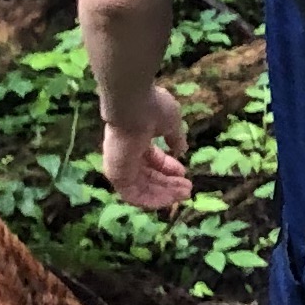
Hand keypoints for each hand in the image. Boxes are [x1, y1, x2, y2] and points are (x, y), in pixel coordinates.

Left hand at [100, 85, 191, 209]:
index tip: (185, 173)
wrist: (135, 104)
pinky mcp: (117, 175)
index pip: (152, 161)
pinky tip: (169, 200)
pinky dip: (151, 200)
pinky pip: (133, 195)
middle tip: (188, 189)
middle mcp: (127, 156)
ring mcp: (120, 166)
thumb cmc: (152, 108)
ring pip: (142, 188)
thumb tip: (182, 150)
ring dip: (164, 194)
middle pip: (148, 177)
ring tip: (184, 194)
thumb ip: (175, 138)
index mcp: (137, 141)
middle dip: (169, 184)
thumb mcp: (171, 123)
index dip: (169, 168)